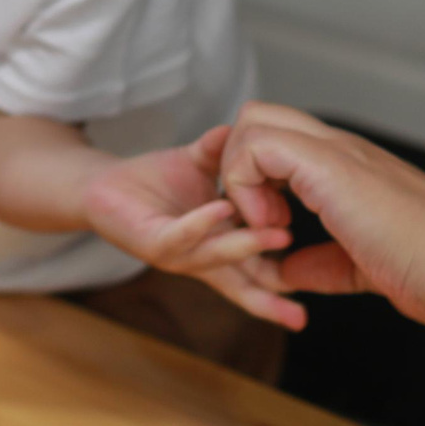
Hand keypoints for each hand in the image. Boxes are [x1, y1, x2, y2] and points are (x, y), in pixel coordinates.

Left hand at [81, 125, 289, 309]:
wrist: (104, 183)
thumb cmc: (155, 181)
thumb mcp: (201, 164)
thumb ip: (227, 152)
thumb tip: (256, 128)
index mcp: (219, 244)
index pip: (258, 273)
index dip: (285, 287)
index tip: (320, 294)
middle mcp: (201, 256)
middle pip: (243, 283)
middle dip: (273, 293)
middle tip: (305, 297)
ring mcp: (177, 253)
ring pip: (217, 257)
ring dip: (247, 247)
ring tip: (279, 236)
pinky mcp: (150, 242)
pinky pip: (179, 236)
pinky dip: (202, 223)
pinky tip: (224, 209)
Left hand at [217, 104, 424, 415]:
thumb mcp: (365, 267)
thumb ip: (325, 263)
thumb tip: (289, 272)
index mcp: (354, 169)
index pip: (286, 140)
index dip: (260, 177)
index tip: (272, 227)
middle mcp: (342, 148)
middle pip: (262, 116)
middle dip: (239, 166)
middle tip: (258, 219)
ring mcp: (335, 148)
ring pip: (253, 120)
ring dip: (240, 176)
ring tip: (265, 225)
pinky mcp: (326, 161)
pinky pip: (254, 144)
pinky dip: (245, 185)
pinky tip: (271, 226)